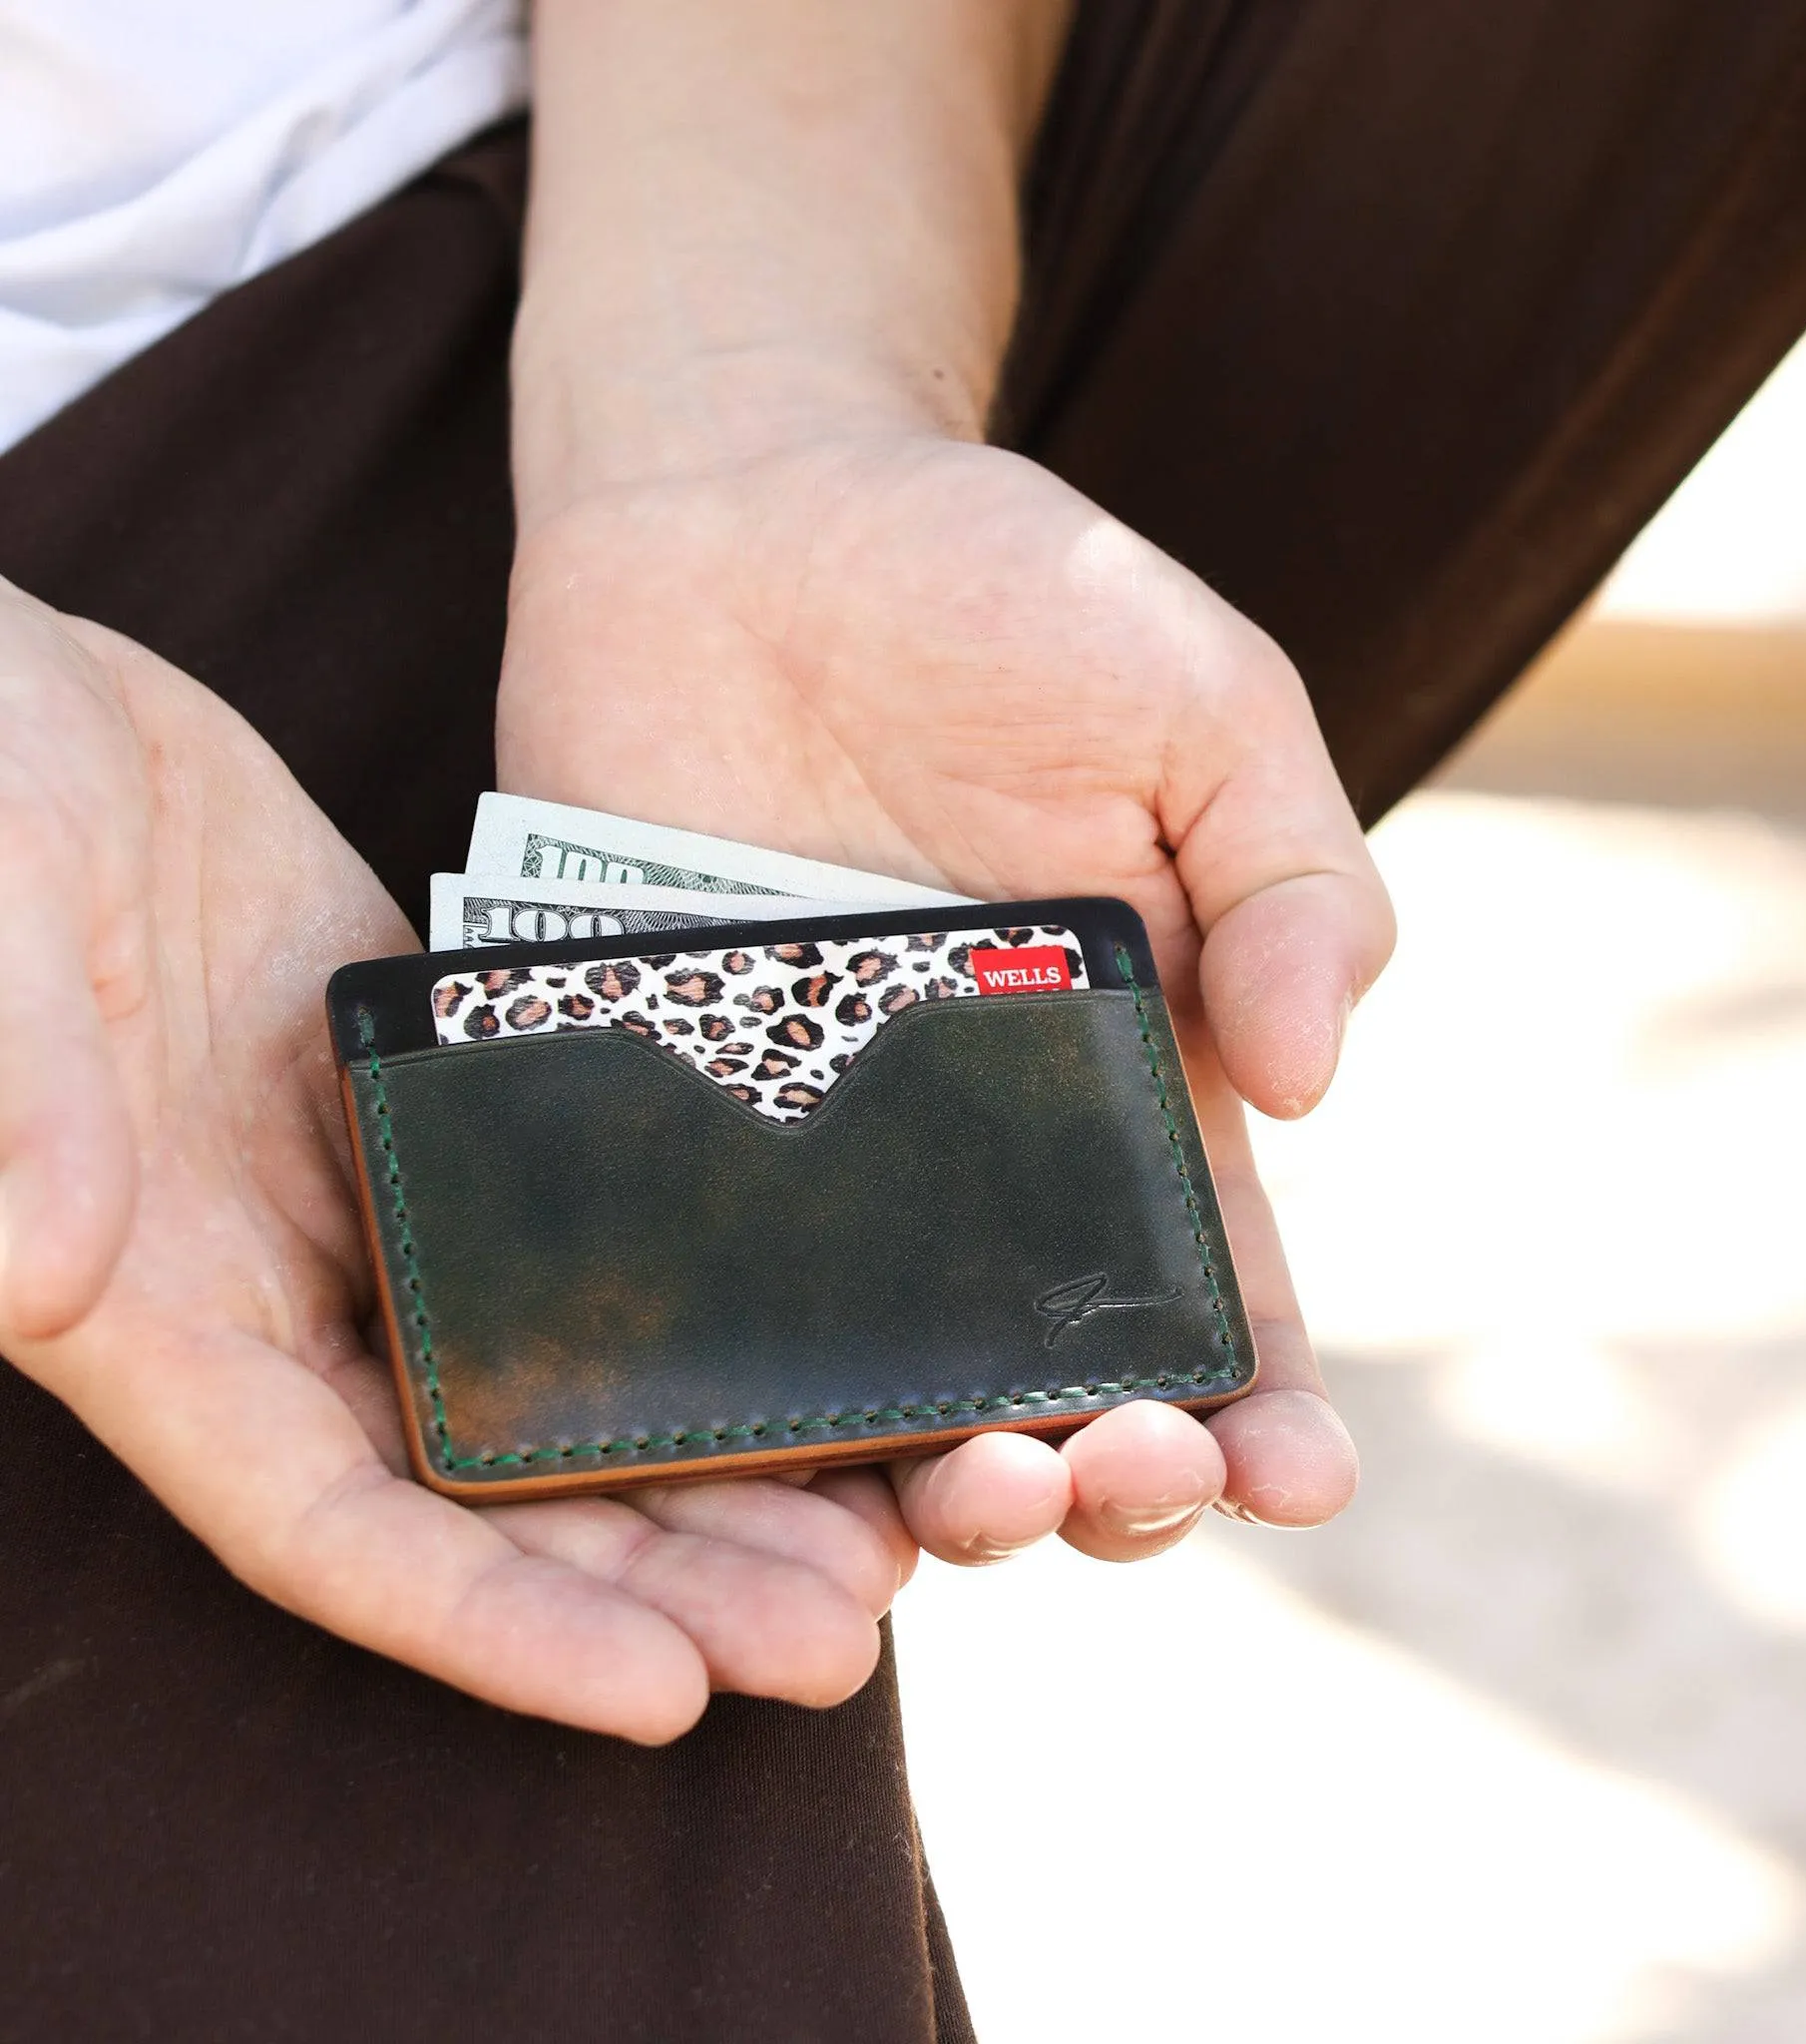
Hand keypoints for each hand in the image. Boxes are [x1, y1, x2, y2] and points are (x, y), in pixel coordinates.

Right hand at [0, 581, 911, 1740]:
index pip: (332, 1526)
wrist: (21, 698)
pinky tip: (814, 1329)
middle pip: (485, 1491)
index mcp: (159, 1307)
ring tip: (879, 1539)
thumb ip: (6, 1102)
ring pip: (558, 1380)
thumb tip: (37, 1279)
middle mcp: (279, 1288)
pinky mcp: (446, 1096)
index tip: (661, 1700)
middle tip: (839, 1646)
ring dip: (703, 1471)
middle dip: (655, 1583)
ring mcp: (372, 1197)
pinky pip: (591, 1224)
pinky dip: (691, 1292)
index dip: (489, 1625)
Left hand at [499, 432, 1395, 1562]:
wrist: (746, 506)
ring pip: (885, 1392)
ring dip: (942, 1489)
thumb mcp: (1205, 712)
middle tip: (1111, 1479)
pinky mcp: (667, 1123)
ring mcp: (817, 1156)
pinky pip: (698, 1294)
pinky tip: (750, 1465)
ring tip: (975, 1499)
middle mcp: (980, 1158)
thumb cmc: (1002, 594)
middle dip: (1111, 1483)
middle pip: (1059, 1387)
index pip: (1219, 1294)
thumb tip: (1316, 1082)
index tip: (1297, 1474)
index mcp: (1135, 1086)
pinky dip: (730, 1403)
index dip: (1270, 1409)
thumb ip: (1296, 881)